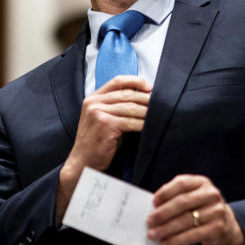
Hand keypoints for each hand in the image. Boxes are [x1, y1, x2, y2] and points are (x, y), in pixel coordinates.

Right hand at [56, 75, 151, 217]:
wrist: (83, 163)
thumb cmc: (98, 143)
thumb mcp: (104, 119)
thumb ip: (117, 107)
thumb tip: (144, 99)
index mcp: (93, 98)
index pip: (117, 81)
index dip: (135, 81)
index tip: (150, 86)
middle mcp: (94, 103)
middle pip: (127, 94)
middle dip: (146, 99)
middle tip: (161, 103)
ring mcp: (98, 112)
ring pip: (131, 108)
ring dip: (147, 112)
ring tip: (159, 114)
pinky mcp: (105, 124)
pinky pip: (131, 122)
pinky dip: (143, 124)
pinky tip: (150, 126)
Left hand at [147, 174, 244, 244]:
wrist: (227, 226)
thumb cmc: (201, 210)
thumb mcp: (192, 198)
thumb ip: (175, 200)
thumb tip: (152, 211)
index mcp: (202, 182)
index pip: (181, 184)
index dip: (165, 192)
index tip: (153, 202)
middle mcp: (211, 194)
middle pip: (182, 203)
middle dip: (163, 213)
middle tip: (149, 222)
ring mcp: (216, 211)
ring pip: (186, 220)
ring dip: (166, 229)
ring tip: (153, 235)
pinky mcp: (217, 228)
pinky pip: (192, 235)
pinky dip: (176, 240)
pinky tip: (165, 243)